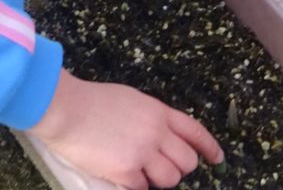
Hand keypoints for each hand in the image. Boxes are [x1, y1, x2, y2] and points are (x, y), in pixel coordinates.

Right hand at [27, 71, 222, 188]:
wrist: (65, 109)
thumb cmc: (91, 100)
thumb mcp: (130, 100)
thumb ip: (150, 118)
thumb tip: (162, 138)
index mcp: (158, 112)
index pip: (195, 131)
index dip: (209, 147)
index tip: (217, 159)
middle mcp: (156, 133)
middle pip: (187, 161)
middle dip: (177, 167)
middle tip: (159, 166)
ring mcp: (143, 153)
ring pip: (170, 179)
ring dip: (157, 179)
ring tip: (139, 171)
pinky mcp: (126, 172)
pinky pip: (143, 188)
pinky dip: (135, 185)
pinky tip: (122, 175)